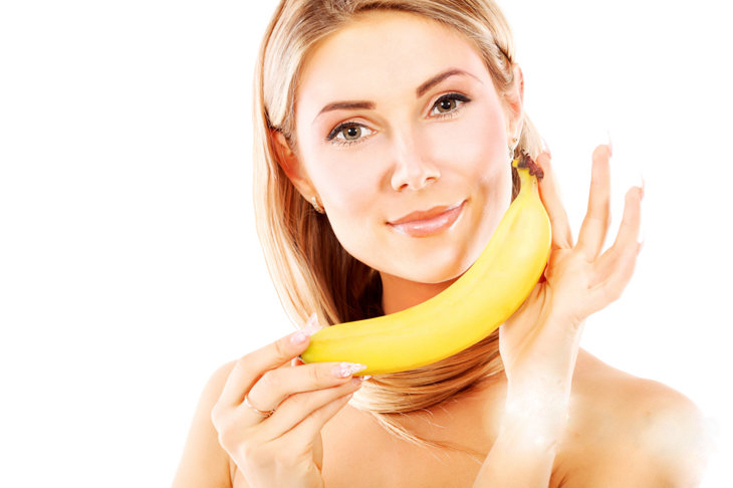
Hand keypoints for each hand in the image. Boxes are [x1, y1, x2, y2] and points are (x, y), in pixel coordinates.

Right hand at [211, 315, 366, 487]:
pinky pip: (316, 420)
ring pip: (300, 402)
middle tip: (341, 355)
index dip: (277, 346)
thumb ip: (283, 378)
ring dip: (332, 383)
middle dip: (311, 367)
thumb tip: (311, 327)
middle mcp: (232, 428)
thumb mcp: (273, 412)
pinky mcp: (282, 458)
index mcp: (224, 409)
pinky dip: (336, 401)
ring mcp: (255, 446)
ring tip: (354, 371)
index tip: (307, 331)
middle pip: (273, 383)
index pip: (246, 367)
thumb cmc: (281, 443)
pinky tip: (350, 391)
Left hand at [501, 144, 642, 389]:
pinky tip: (639, 242)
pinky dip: (626, 263)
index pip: (555, 214)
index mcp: (555, 261)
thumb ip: (516, 255)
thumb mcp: (511, 284)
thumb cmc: (522, 332)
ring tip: (635, 186)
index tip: (543, 155)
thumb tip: (514, 224)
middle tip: (603, 145)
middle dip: (596, 181)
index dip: (550, 185)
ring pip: (611, 244)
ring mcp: (585, 286)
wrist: (529, 375)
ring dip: (625, 215)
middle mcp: (576, 268)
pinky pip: (612, 283)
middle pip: (591, 216)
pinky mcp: (584, 306)